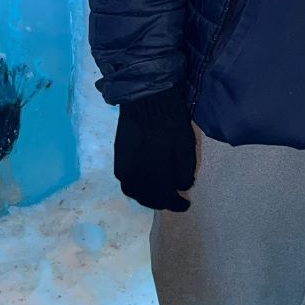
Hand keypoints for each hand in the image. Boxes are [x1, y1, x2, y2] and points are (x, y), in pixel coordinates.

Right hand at [114, 88, 195, 211]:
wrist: (146, 100)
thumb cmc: (170, 121)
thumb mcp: (185, 146)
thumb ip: (185, 171)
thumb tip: (182, 189)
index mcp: (155, 173)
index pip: (166, 199)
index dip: (177, 204)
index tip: (186, 204)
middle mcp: (136, 176)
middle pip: (149, 199)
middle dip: (162, 202)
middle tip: (173, 200)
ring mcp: (124, 168)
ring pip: (135, 193)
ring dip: (147, 197)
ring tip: (159, 194)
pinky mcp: (118, 159)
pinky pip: (126, 182)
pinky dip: (136, 188)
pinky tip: (144, 183)